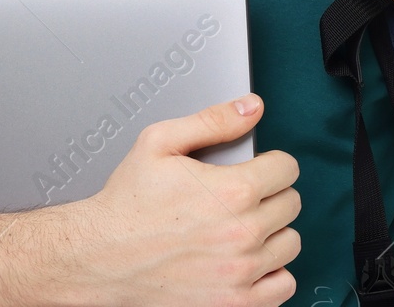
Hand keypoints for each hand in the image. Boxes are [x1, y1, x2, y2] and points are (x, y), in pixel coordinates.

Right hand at [66, 94, 300, 306]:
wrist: (101, 257)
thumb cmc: (127, 204)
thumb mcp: (160, 142)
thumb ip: (212, 120)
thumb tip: (251, 107)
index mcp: (231, 191)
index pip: (287, 169)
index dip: (270, 163)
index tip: (256, 170)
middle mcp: (243, 233)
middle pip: (291, 204)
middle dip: (270, 195)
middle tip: (240, 198)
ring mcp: (241, 273)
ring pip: (290, 243)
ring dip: (272, 233)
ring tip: (242, 228)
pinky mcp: (235, 303)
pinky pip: (283, 286)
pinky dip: (271, 273)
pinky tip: (247, 261)